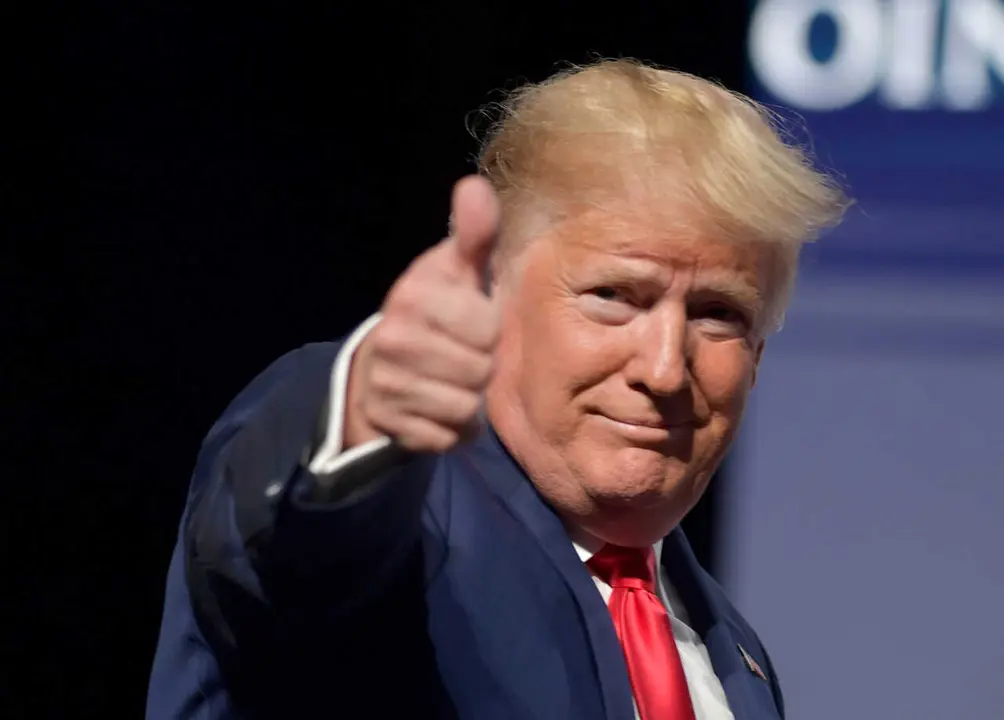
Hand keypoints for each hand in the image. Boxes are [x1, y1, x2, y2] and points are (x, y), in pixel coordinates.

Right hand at [344, 176, 500, 452]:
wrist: (386, 367)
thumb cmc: (439, 312)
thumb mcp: (458, 271)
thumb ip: (474, 234)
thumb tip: (474, 186)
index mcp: (411, 295)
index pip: (487, 328)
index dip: (487, 329)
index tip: (468, 322)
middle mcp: (392, 339)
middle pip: (479, 370)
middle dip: (479, 366)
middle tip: (459, 355)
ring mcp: (387, 385)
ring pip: (464, 406)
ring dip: (466, 399)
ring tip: (448, 380)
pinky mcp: (390, 425)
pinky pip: (448, 436)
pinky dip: (451, 427)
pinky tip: (435, 407)